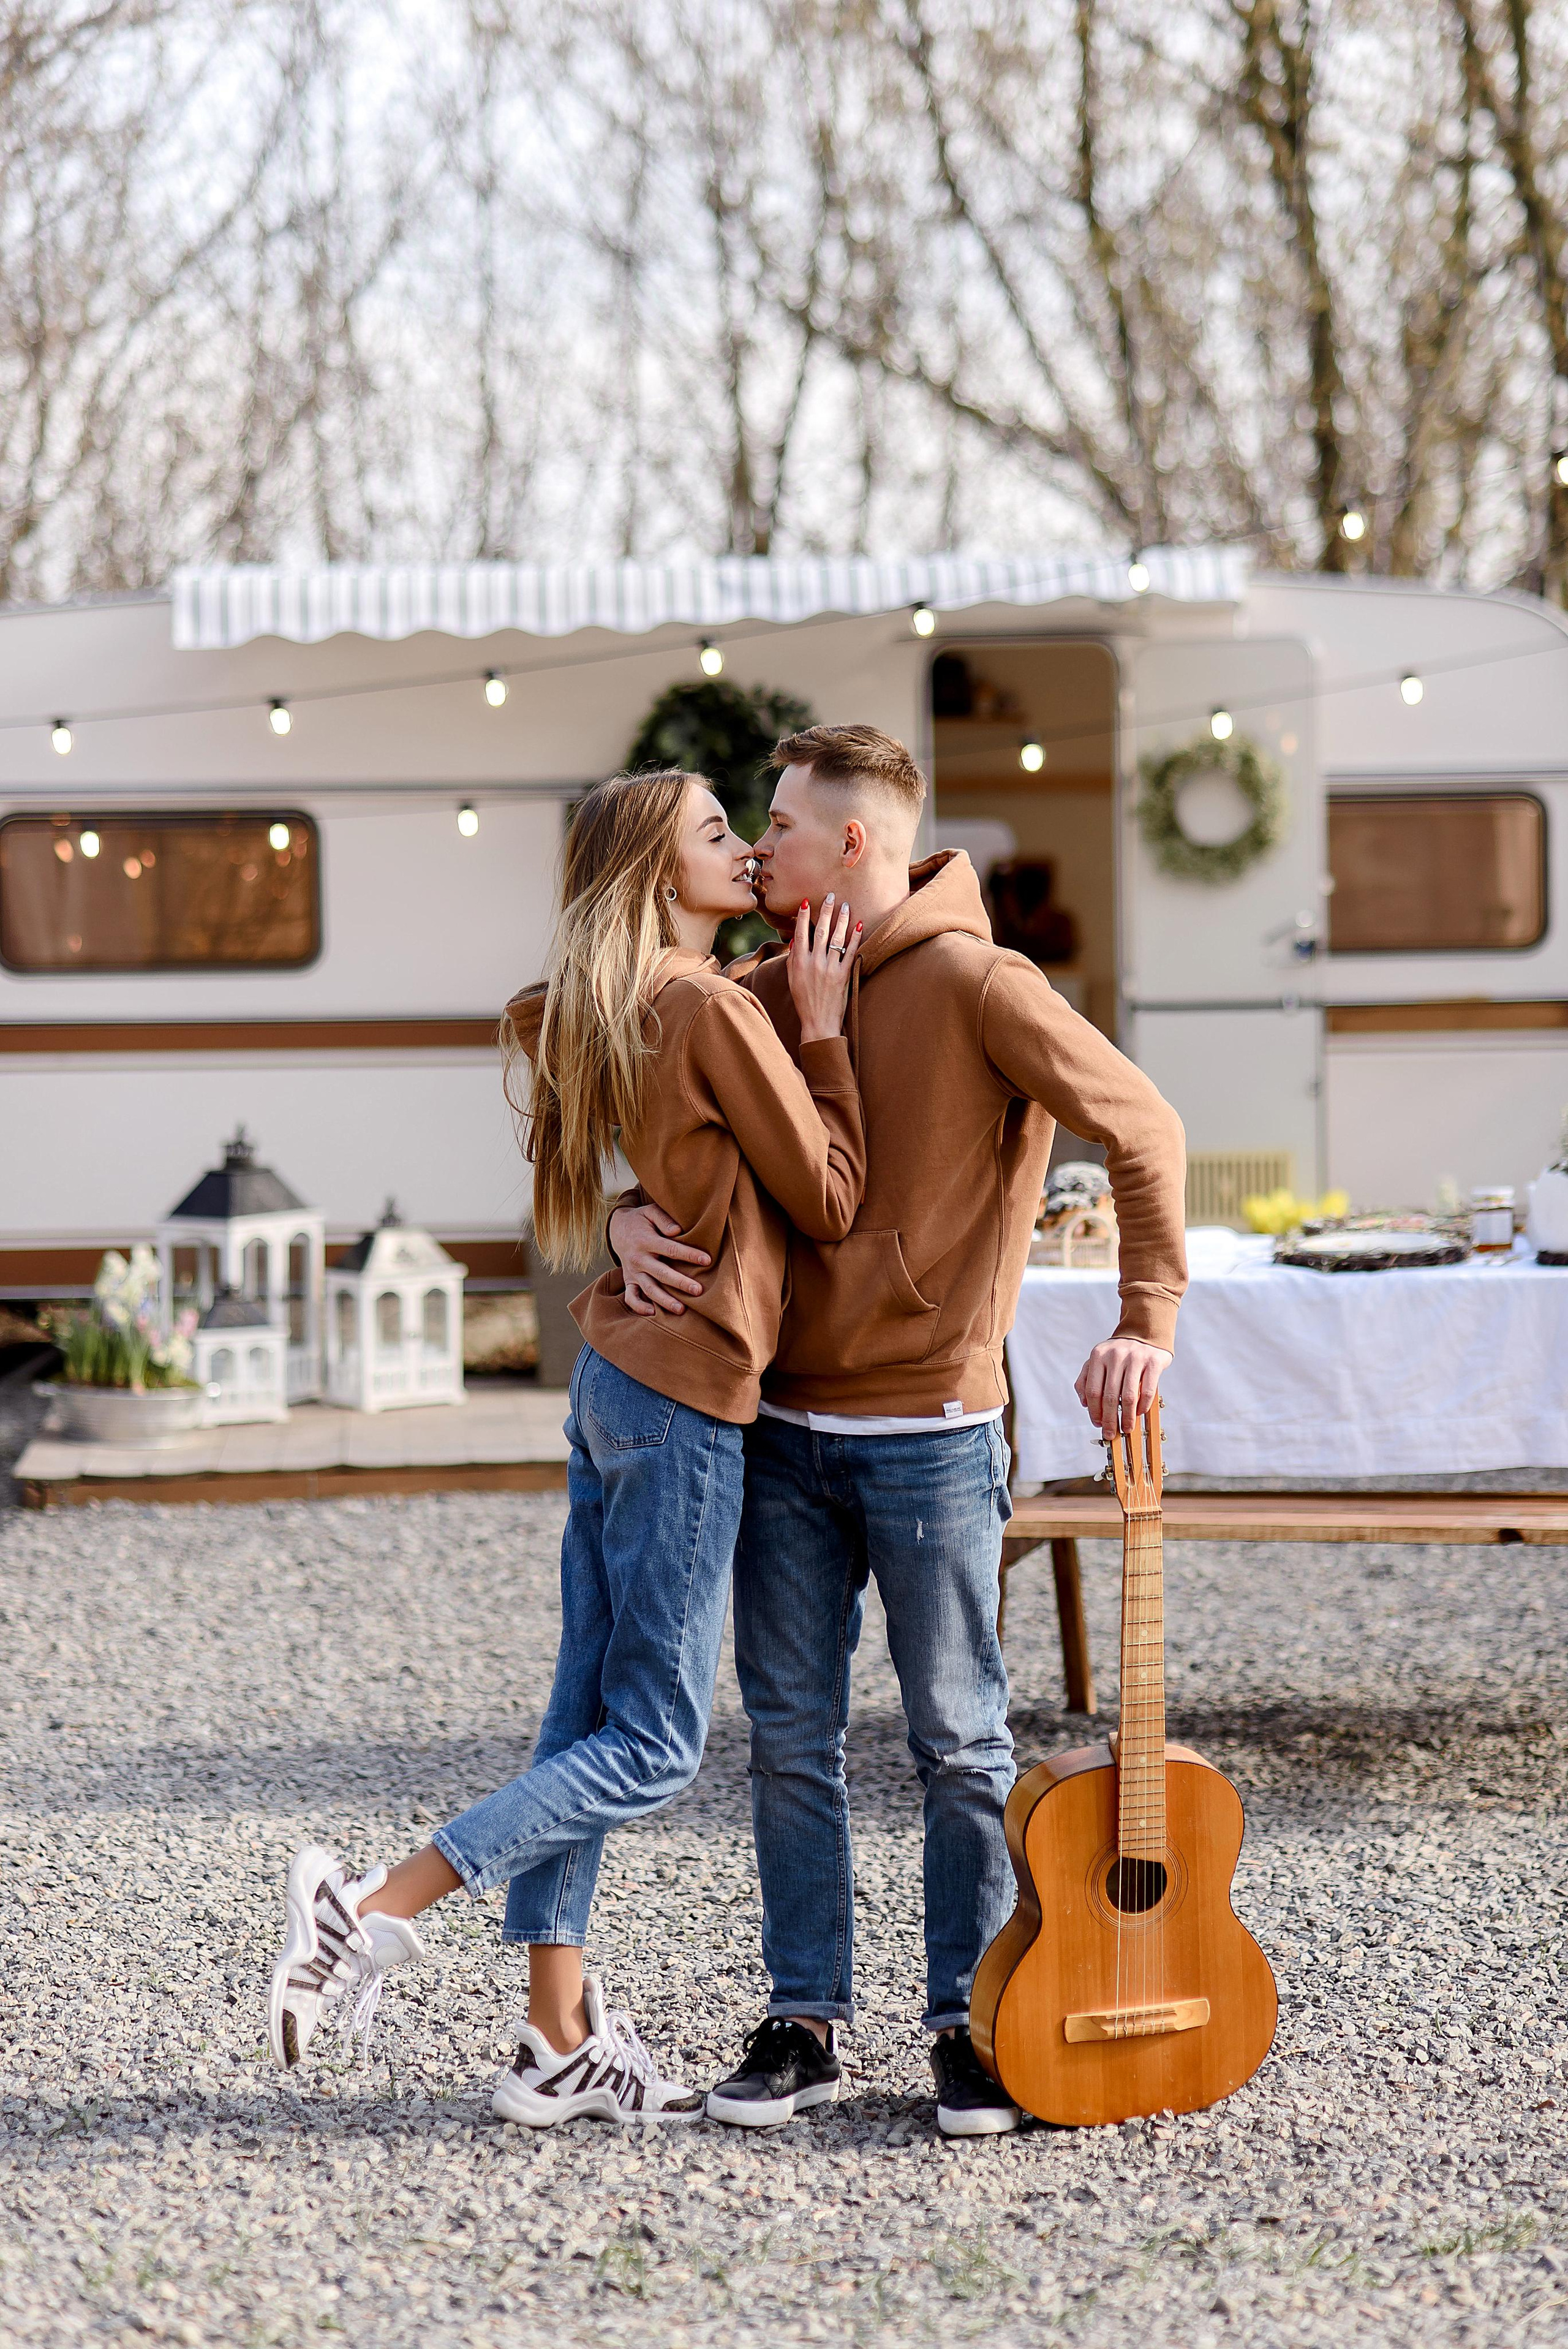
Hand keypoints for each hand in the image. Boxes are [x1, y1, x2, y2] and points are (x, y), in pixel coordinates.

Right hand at [607, 1203, 709, 1316]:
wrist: (617, 1229)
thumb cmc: (641, 1220)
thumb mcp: (650, 1211)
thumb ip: (664, 1219)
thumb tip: (677, 1231)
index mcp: (645, 1241)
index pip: (670, 1249)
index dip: (689, 1255)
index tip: (707, 1260)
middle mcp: (638, 1259)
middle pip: (661, 1273)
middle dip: (680, 1283)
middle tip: (698, 1291)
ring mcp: (633, 1272)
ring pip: (648, 1289)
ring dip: (664, 1300)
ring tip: (681, 1310)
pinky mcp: (629, 1281)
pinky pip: (631, 1297)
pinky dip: (639, 1307)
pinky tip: (653, 1313)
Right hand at [786, 892, 861, 1042]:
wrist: (818, 1022)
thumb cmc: (804, 1001)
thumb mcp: (792, 979)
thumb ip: (793, 958)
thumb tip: (796, 939)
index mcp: (798, 963)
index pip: (801, 933)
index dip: (804, 916)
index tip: (807, 901)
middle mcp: (813, 963)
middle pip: (820, 930)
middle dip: (825, 911)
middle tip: (831, 895)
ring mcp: (829, 968)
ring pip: (836, 938)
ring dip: (842, 919)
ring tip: (846, 905)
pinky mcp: (843, 975)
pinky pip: (850, 952)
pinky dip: (855, 937)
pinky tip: (859, 924)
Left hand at [1074, 1338, 1171, 1440]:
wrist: (1144, 1334)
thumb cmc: (1119, 1353)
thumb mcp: (1098, 1360)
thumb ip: (1086, 1379)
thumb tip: (1085, 1404)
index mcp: (1098, 1355)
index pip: (1092, 1390)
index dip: (1094, 1411)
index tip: (1098, 1424)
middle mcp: (1115, 1355)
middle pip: (1109, 1396)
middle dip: (1109, 1419)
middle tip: (1111, 1433)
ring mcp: (1135, 1357)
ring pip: (1128, 1396)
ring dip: (1127, 1417)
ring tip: (1127, 1428)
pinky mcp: (1153, 1362)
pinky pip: (1147, 1390)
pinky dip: (1143, 1406)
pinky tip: (1139, 1412)